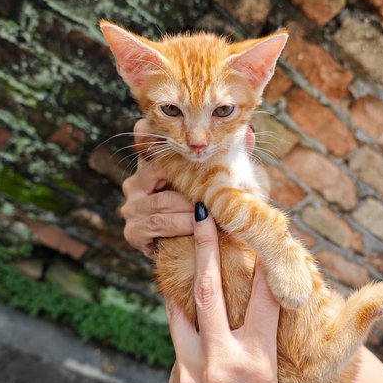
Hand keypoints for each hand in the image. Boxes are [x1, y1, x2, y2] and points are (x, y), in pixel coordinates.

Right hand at [121, 120, 255, 255]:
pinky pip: (157, 224)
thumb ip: (232, 157)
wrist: (199, 254)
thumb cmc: (209, 210)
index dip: (149, 132)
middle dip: (187, 180)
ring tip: (211, 210)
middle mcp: (137, 183)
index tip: (163, 129)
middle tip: (211, 185)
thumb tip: (250, 134)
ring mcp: (132, 208)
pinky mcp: (133, 232)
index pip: (144, 140)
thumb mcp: (221, 182)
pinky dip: (180, 225)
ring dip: (188, 207)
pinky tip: (197, 226)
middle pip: (155, 171)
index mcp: (153, 166)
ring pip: (161, 201)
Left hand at [166, 206, 280, 382]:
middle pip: (210, 291)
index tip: (260, 232)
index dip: (262, 261)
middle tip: (203, 213)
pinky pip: (179, 338)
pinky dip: (186, 319)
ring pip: (182, 309)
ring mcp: (189, 369)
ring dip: (184, 276)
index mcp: (257, 365)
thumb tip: (255, 314)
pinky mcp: (173, 379)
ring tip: (182, 248)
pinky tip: (189, 309)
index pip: (263, 300)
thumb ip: (260, 348)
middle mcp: (220, 361)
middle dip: (207, 247)